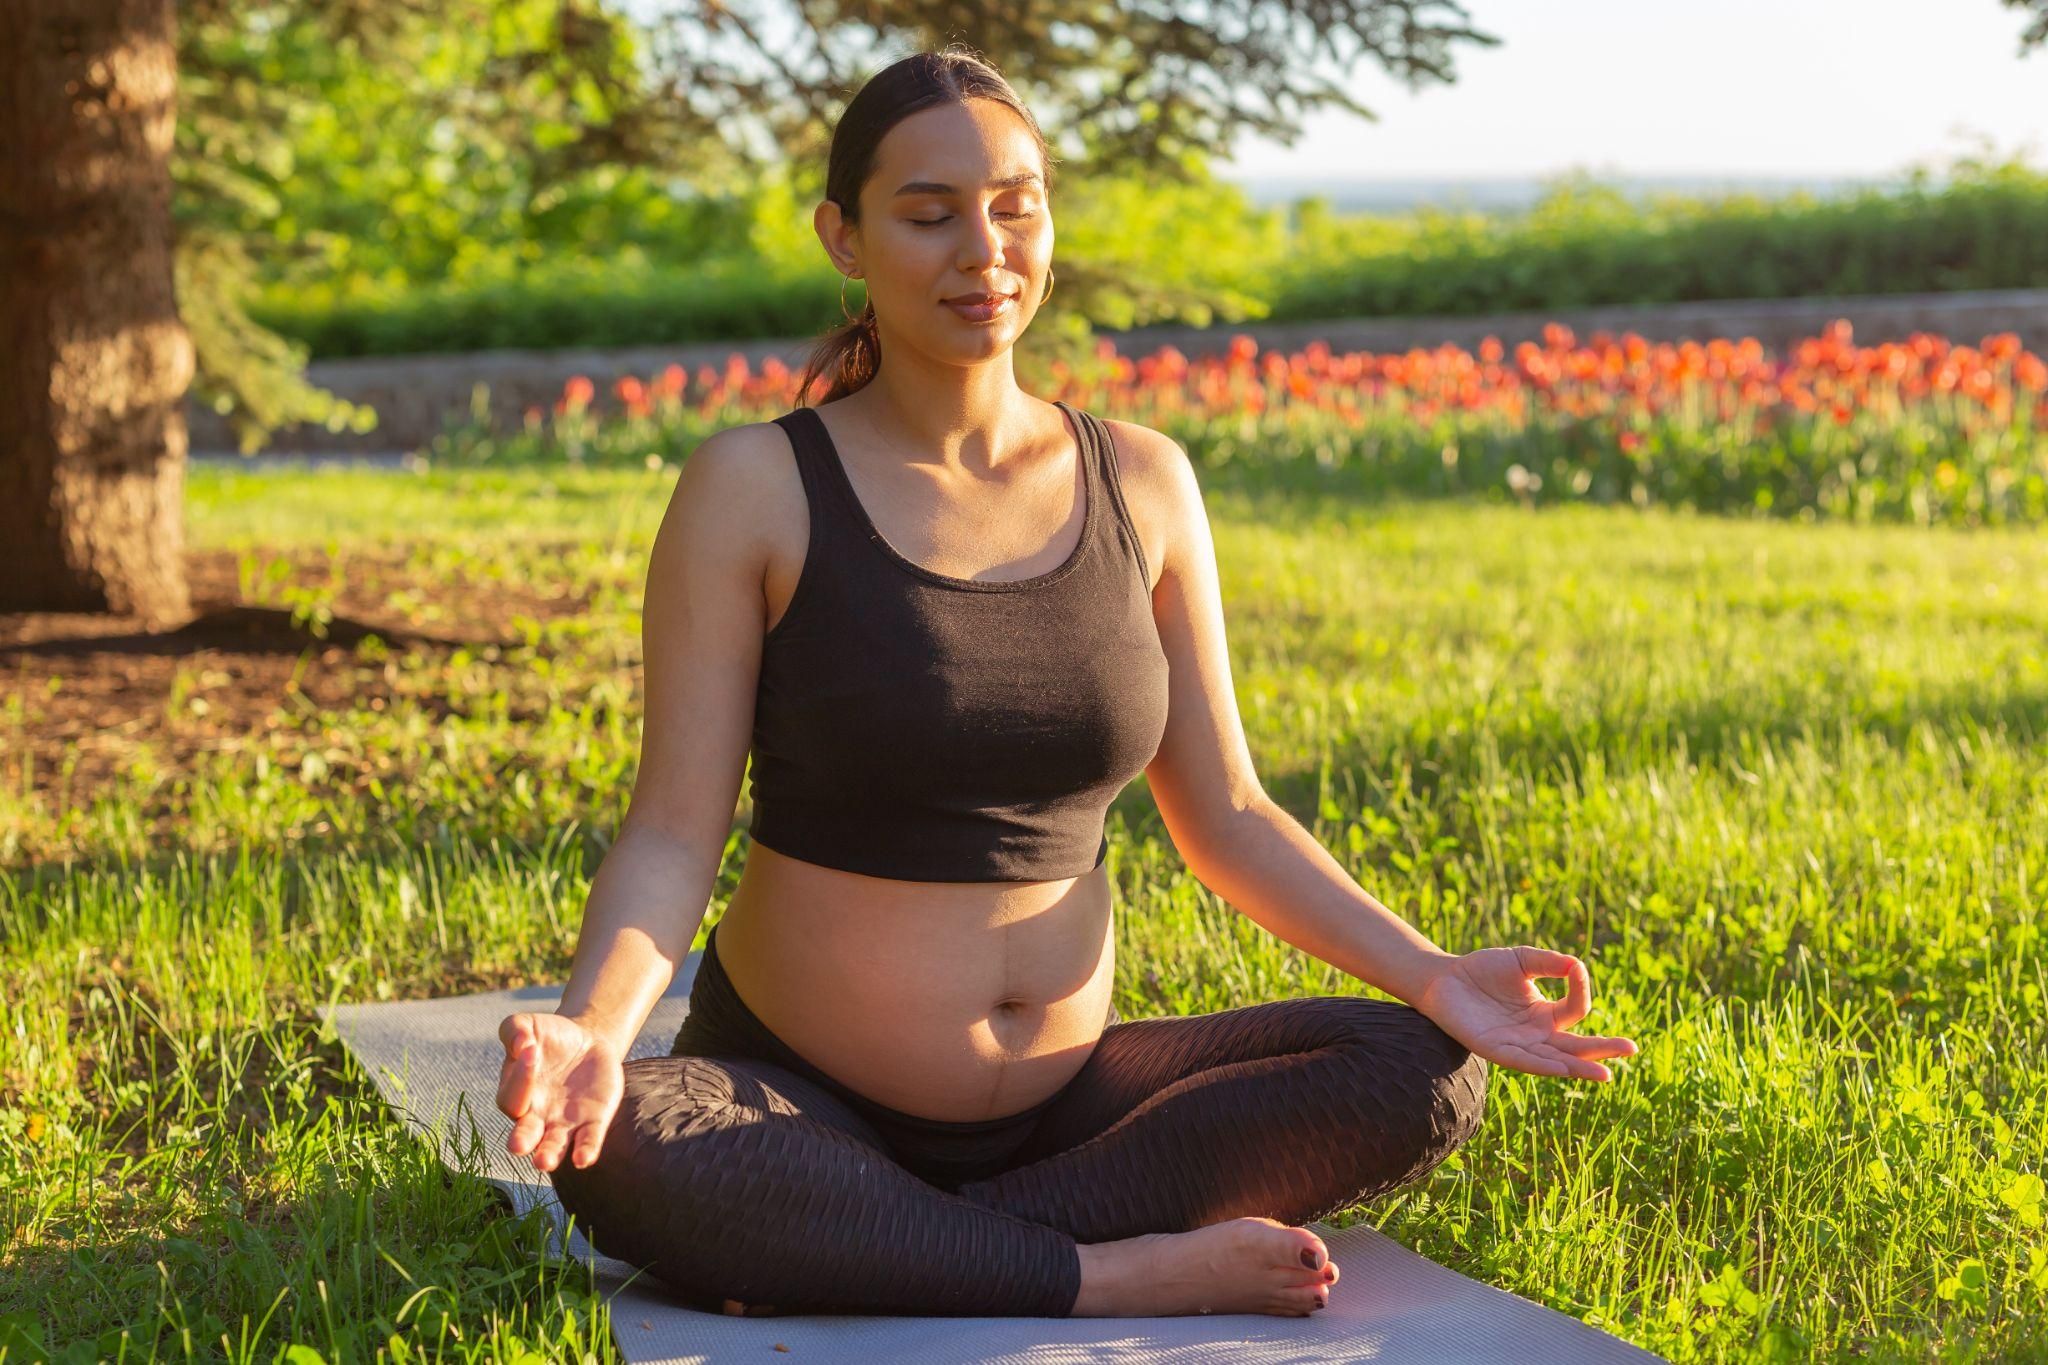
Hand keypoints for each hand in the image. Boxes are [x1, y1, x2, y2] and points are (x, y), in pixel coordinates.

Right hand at [496, 1011, 624, 1172]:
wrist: (586, 1040)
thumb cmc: (548, 1037)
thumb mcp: (527, 1024)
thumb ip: (514, 1030)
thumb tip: (521, 1043)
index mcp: (516, 1093)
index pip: (512, 1096)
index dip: (520, 1077)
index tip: (531, 1052)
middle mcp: (536, 1116)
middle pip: (525, 1135)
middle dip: (521, 1141)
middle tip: (518, 1146)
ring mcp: (564, 1123)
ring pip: (553, 1146)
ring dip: (549, 1155)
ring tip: (545, 1162)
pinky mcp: (592, 1122)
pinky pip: (587, 1141)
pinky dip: (585, 1150)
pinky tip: (584, 1159)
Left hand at [1412, 946, 1637, 1080]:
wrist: (1443, 979)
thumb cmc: (1482, 970)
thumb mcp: (1521, 960)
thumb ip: (1549, 962)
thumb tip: (1577, 966)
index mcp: (1546, 1014)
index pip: (1576, 1010)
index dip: (1580, 988)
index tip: (1576, 970)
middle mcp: (1536, 1035)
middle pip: (1576, 1047)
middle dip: (1603, 1050)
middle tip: (1631, 1048)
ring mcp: (1518, 1045)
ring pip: (1555, 1060)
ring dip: (1578, 1067)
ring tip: (1605, 1074)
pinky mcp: (1495, 1050)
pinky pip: (1523, 1061)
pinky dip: (1543, 1064)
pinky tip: (1561, 1067)